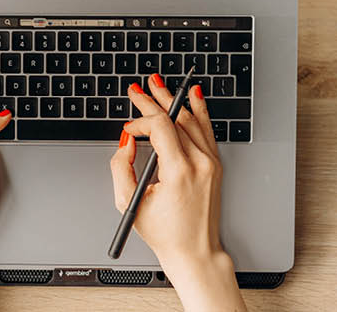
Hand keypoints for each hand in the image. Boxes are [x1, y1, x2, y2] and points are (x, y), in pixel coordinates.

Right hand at [110, 74, 245, 311]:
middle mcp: (200, 163)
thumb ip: (120, 168)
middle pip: (175, 118)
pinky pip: (206, 130)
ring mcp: (211, 163)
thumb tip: (125, 143)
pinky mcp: (215, 165)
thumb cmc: (166, 233)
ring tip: (159, 85)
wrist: (196, 251)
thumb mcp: (129, 204)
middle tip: (139, 87)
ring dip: (173, 100)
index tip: (127, 131)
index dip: (139, 121)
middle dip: (153, 100)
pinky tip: (194, 96)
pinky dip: (199, 110)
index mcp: (179, 171)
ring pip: (191, 120)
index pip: (159, 127)